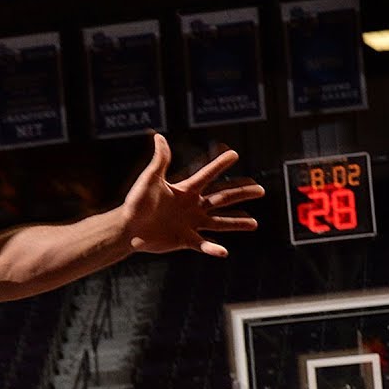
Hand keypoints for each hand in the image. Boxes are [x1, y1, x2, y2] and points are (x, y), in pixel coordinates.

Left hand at [121, 133, 264, 257]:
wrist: (127, 227)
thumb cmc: (137, 202)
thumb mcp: (150, 179)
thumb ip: (160, 160)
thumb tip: (159, 137)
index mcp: (185, 190)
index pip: (207, 175)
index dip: (219, 164)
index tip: (234, 154)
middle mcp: (192, 206)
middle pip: (222, 198)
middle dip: (241, 193)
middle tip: (261, 190)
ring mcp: (190, 223)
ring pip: (219, 222)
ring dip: (237, 222)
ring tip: (254, 223)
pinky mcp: (185, 239)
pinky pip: (203, 245)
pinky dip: (214, 249)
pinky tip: (225, 252)